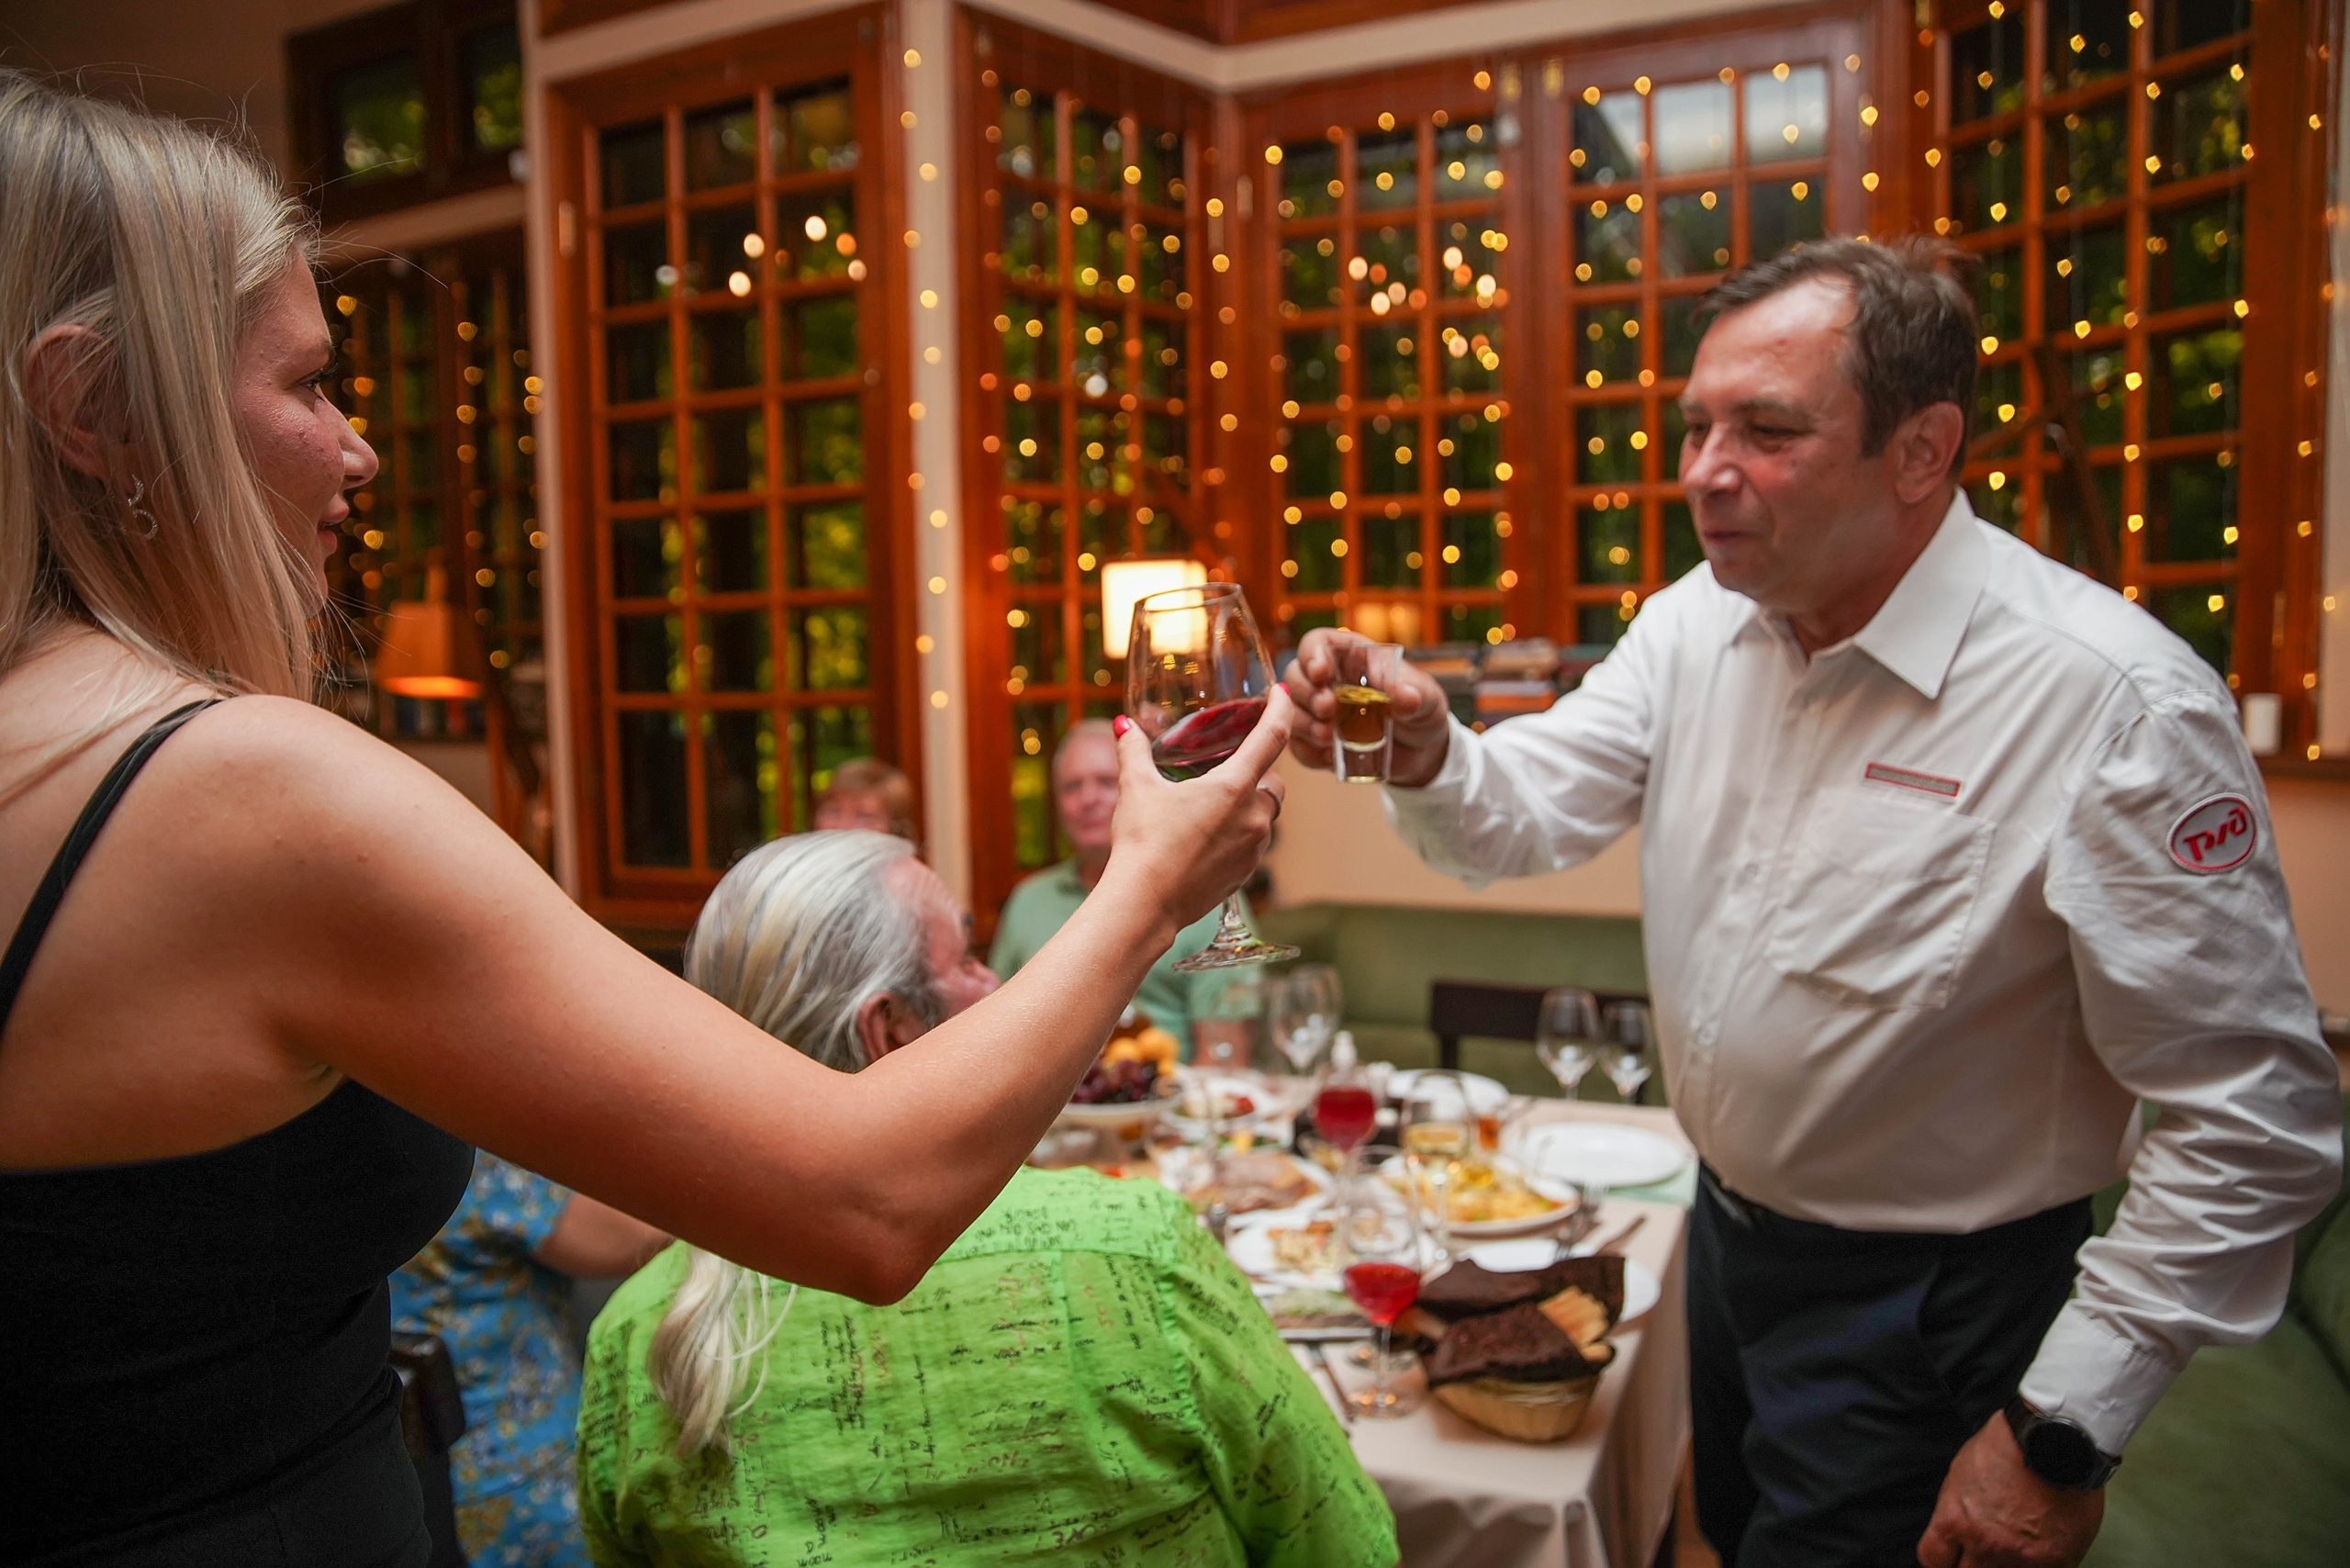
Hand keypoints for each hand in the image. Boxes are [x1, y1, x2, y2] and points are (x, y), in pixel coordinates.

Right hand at [1105, 686, 1291, 931]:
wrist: (1144, 903)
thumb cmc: (1142, 844)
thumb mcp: (1136, 789)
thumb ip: (1133, 751)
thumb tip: (1123, 725)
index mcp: (1233, 787)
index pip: (1272, 735)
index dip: (1281, 708)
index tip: (1283, 693)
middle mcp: (1253, 816)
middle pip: (1274, 783)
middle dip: (1258, 774)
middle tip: (1226, 771)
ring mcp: (1253, 849)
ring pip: (1265, 817)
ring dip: (1248, 807)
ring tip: (1212, 808)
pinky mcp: (1245, 874)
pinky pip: (1253, 846)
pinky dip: (1238, 836)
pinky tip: (1207, 839)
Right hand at [1279, 628, 1450, 786]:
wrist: (1421, 751)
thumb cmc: (1421, 710)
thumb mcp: (1427, 697)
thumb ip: (1416, 693)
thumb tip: (1405, 696)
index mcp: (1351, 658)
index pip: (1318, 643)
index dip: (1312, 654)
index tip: (1320, 672)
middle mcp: (1329, 682)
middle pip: (1295, 675)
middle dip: (1305, 693)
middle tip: (1327, 710)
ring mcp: (1319, 714)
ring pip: (1289, 711)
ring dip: (1302, 724)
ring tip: (1328, 737)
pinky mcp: (1319, 744)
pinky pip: (1300, 747)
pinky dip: (1309, 753)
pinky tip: (1329, 757)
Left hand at [1917, 1413, 2102, 1567]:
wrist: (2056, 1441)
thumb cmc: (2008, 1447)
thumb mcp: (1961, 1472)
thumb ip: (1957, 1508)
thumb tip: (1957, 1529)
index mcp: (1955, 1520)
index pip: (1933, 1559)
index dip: (1942, 1560)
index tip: (1949, 1558)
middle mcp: (1985, 1544)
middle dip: (1969, 1565)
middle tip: (1979, 1555)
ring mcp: (2022, 1557)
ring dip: (2005, 1565)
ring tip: (2013, 1547)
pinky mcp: (2056, 1561)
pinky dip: (2037, 1566)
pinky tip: (2038, 1550)